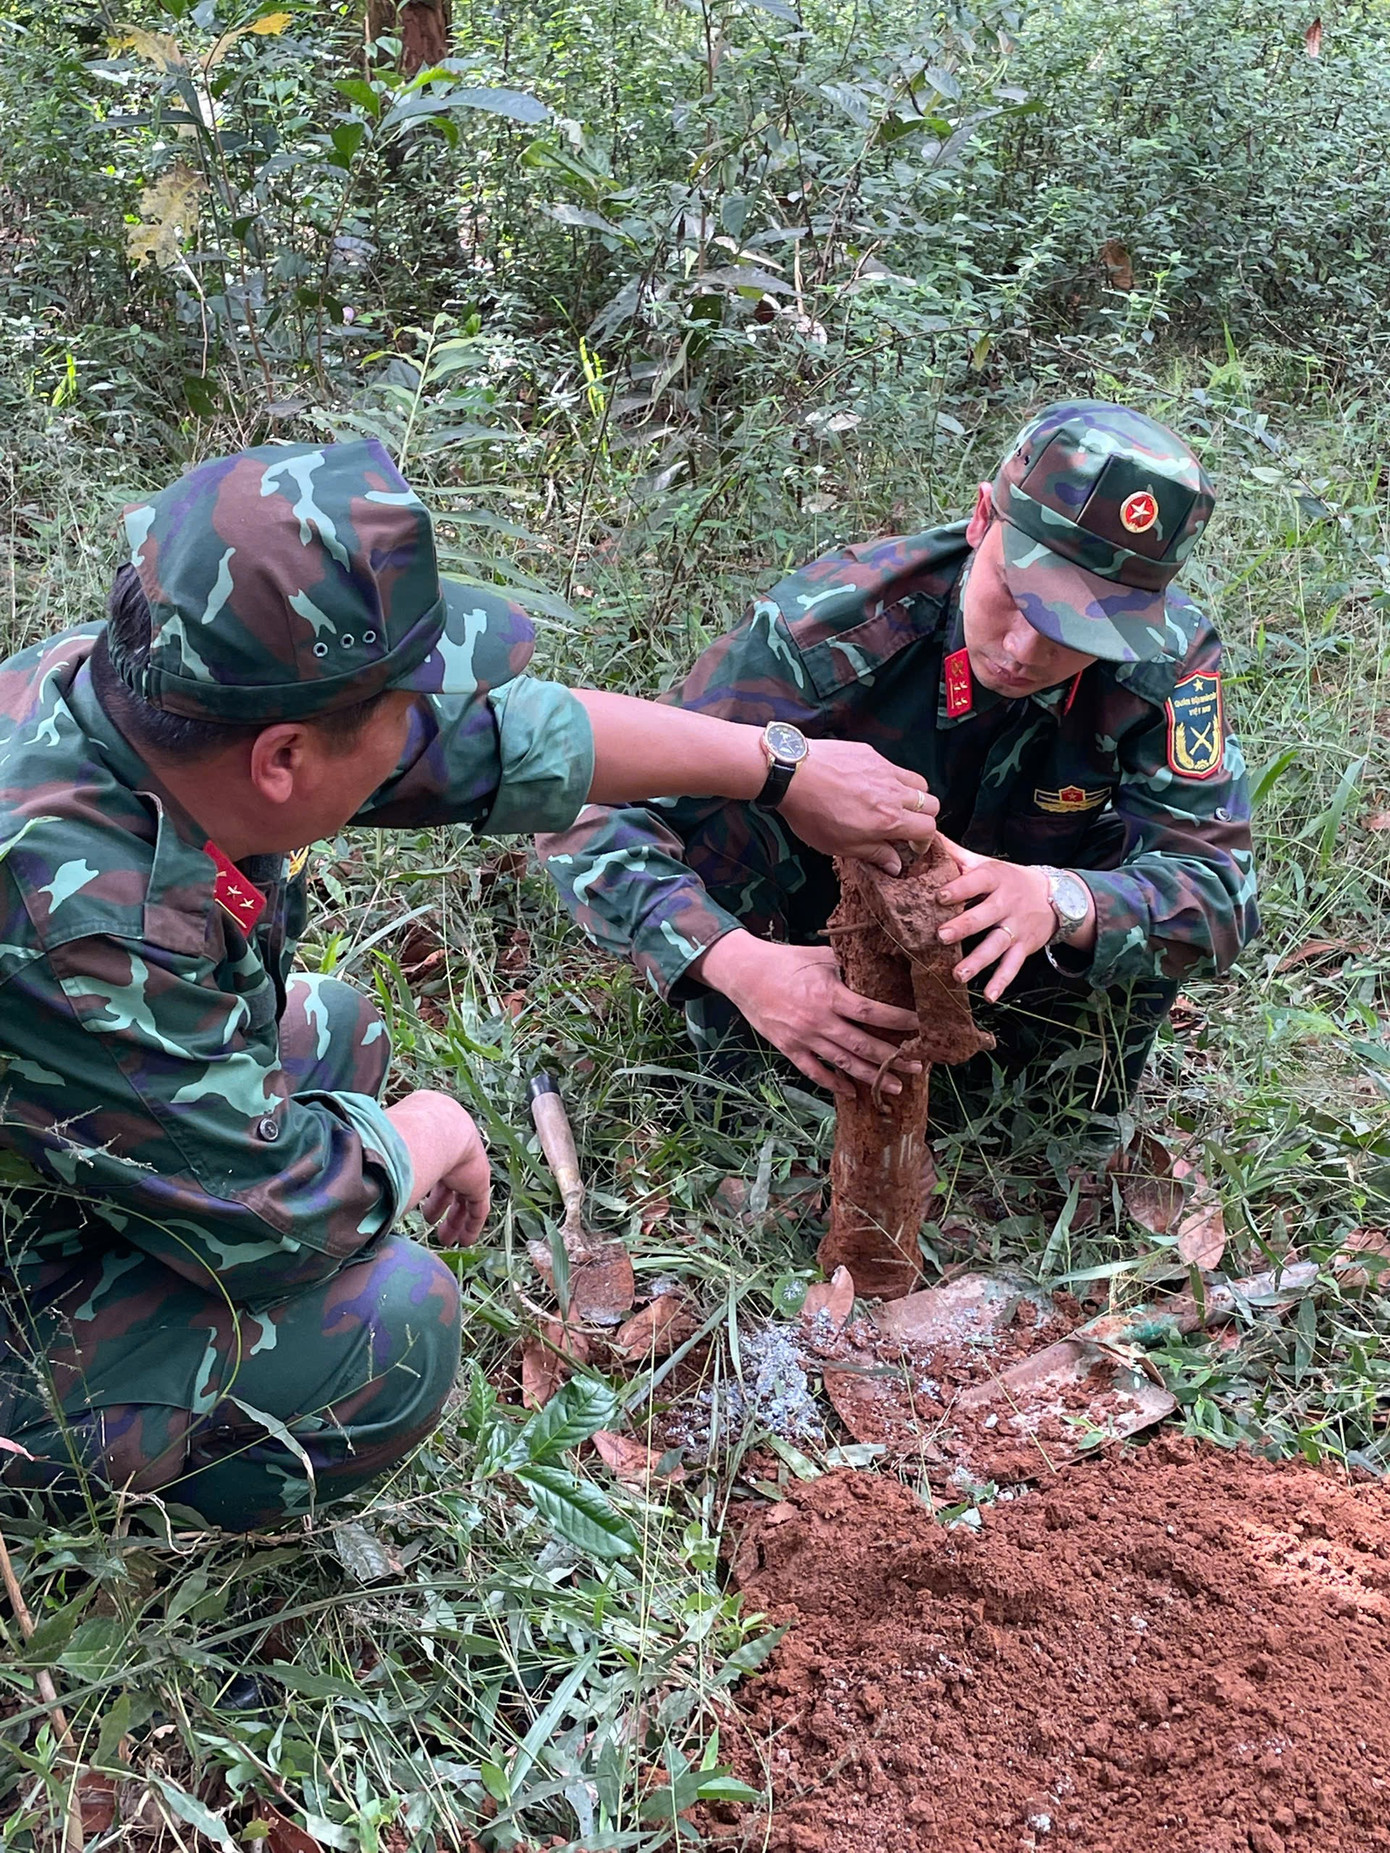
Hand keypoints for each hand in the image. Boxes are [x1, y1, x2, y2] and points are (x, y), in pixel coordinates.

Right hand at [387, 1089, 492, 1243]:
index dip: (421, 1190)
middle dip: (437, 1208)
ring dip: (454, 1221)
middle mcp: (448, 1156)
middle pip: (445, 1187)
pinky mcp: (479, 1182)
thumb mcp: (386, 1160)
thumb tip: (349, 1196)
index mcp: (428, 1147)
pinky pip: (478, 1207)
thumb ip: (374, 1175)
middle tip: (429, 1224)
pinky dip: (472, 1225)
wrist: (435, 1131)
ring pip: (462, 1199)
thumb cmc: (402, 1141)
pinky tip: (465, 1241)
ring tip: (445, 1240)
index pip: (427, 1170)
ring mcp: (466, 1168)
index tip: (412, 1207)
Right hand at [695, 931, 922, 1096]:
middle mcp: (818, 1020)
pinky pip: (814, 1072)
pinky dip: (834, 1084)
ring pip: (843, 1063)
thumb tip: (880, 963)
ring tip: (896, 1087)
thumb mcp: (820, 956)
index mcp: (829, 994)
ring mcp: (803, 1037)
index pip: (871, 1012)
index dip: (898, 1021)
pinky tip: (853, 1092)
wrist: (744, 974)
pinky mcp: (789, 1048)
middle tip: (918, 1066)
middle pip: (862, 1044)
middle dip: (892, 1058)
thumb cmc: (785, 961)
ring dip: (871, 1076)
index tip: (921, 1027)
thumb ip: (849, 965)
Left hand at [779, 739, 937, 873]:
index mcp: (889, 820)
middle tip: (907, 825)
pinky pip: (895, 767)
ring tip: (896, 804)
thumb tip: (895, 865)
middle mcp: (894, 793)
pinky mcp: (872, 754)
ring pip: (919, 782)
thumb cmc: (811, 812)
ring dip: (915, 796)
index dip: (924, 841)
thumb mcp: (840, 845)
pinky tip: (873, 785)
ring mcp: (885, 770)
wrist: (792, 773)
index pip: (928, 829)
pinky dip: (893, 778)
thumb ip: (874, 853)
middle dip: (924, 818)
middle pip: (932, 804)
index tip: (913, 845)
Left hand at [933, 836, 1070, 1001]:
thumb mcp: (984, 863)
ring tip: (958, 975)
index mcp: (995, 878)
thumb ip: (954, 854)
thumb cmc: (1006, 879)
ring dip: (978, 960)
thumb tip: (922, 836)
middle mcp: (1007, 903)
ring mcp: (1016, 927)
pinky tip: (988, 996)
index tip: (939, 896)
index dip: (959, 888)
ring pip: (997, 944)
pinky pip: (1013, 966)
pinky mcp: (1024, 947)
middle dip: (964, 926)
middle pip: (985, 915)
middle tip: (941, 936)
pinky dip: (1002, 982)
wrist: (1055, 896)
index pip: (976, 881)